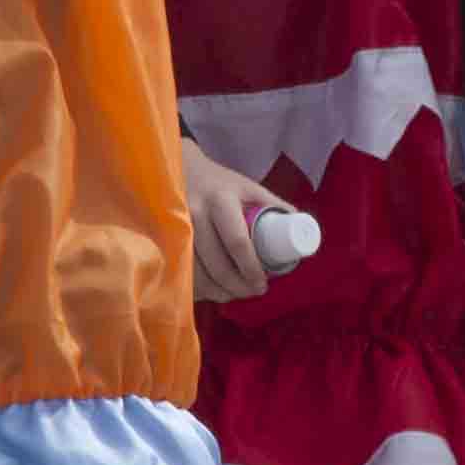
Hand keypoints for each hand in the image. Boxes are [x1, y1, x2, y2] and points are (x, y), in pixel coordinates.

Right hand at [179, 149, 280, 308]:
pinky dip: (198, 288)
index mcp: (220, 201)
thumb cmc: (222, 184)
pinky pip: (181, 273)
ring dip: (218, 291)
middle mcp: (195, 214)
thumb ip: (274, 207)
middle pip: (216, 263)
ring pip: (196, 273)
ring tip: (236, 294)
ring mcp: (175, 229)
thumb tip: (301, 230)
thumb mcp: (249, 188)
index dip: (251, 268)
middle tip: (253, 292)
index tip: (263, 283)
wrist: (181, 171)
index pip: (237, 242)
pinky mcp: (163, 241)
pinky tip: (212, 290)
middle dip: (237, 286)